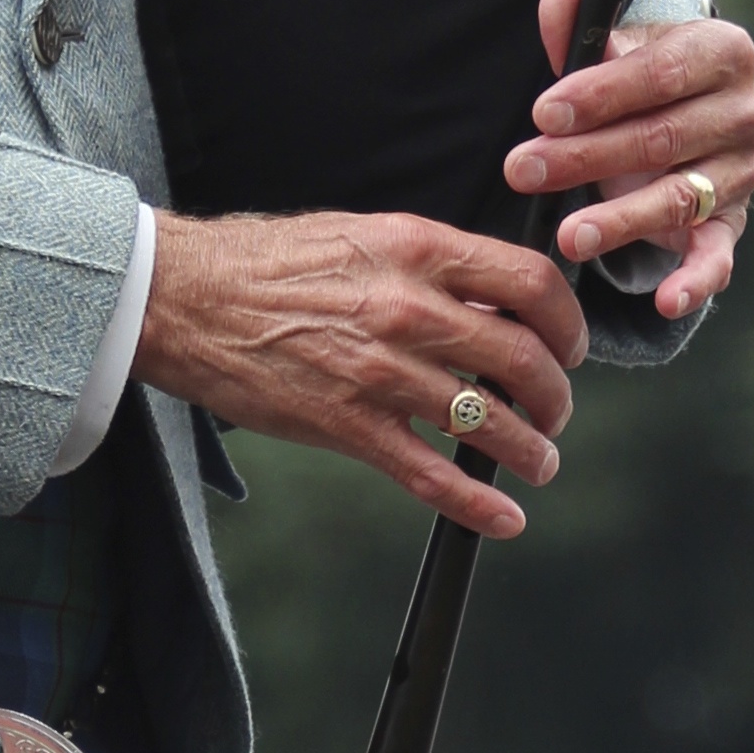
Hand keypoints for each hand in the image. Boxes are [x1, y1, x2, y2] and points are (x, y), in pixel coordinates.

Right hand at [137, 209, 584, 537]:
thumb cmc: (267, 263)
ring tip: (539, 461)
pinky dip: (479, 503)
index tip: (567, 347)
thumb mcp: (363, 235)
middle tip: (555, 412)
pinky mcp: (348, 425)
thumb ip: (429, 265)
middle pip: (525, 359)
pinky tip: (504, 517)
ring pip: (489, 421)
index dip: (567, 324)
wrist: (185, 297)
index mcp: (417, 249)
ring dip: (529, 450)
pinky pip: (432, 474)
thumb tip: (487, 298)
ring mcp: (380, 371)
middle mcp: (409, 308)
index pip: (530, 283)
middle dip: (556, 396)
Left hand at [508, 0, 753, 316]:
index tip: (544, 111)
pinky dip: (695, 282)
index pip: (661, 72)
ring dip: (620, 220)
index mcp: (722, 51)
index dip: (601, 93)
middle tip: (523, 170)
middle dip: (586, 156)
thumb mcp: (617, 51)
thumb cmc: (643, 81)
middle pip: (662, 137)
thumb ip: (585, 34)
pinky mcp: (733, 223)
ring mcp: (743, 172)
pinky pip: (718, 256)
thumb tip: (557, 3)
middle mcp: (745, 111)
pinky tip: (665, 301)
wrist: (687, 116)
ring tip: (567, 236)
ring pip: (678, 198)